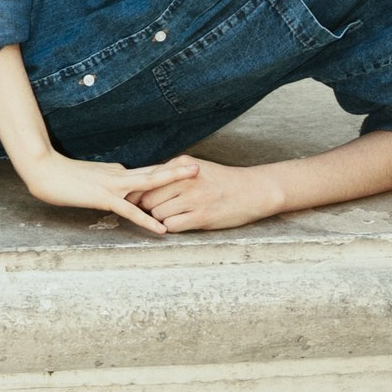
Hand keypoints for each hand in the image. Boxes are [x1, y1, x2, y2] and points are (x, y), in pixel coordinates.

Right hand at [18, 151, 200, 236]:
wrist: (44, 170)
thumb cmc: (63, 176)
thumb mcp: (91, 177)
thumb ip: (108, 181)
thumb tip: (121, 184)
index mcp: (117, 172)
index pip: (147, 173)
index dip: (167, 173)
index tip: (186, 171)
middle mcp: (119, 175)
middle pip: (154, 172)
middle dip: (177, 170)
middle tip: (199, 168)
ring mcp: (112, 185)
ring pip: (148, 183)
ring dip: (172, 181)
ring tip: (193, 179)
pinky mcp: (103, 197)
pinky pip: (129, 210)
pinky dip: (147, 219)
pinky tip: (160, 228)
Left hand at [132, 156, 284, 233]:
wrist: (252, 190)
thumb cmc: (221, 180)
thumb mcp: (195, 168)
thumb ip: (171, 173)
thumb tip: (142, 184)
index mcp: (181, 164)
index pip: (147, 178)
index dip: (140, 192)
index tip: (139, 199)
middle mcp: (185, 179)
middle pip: (148, 198)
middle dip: (149, 207)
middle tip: (157, 210)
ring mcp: (193, 198)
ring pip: (158, 214)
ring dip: (162, 218)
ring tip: (174, 215)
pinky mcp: (201, 216)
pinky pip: (172, 226)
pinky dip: (172, 227)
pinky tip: (182, 222)